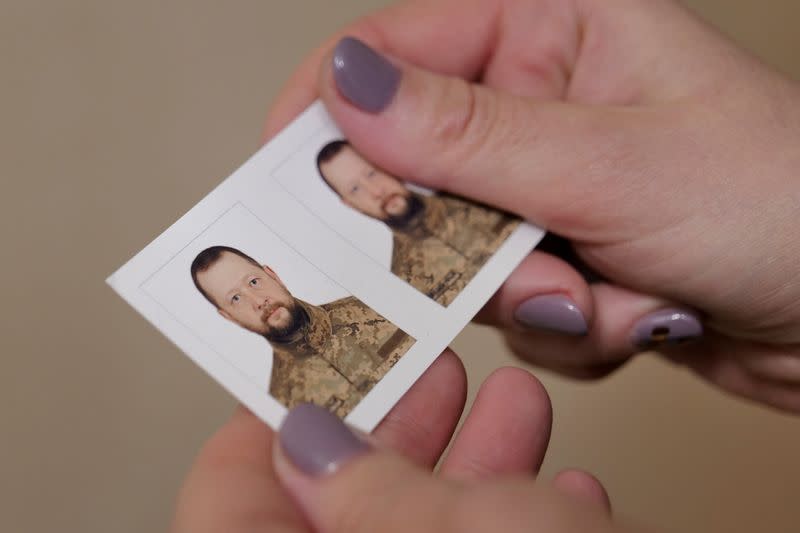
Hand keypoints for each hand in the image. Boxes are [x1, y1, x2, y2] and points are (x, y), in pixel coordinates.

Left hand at [171, 351, 608, 531]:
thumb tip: (305, 439)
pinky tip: (572, 489)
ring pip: (432, 526)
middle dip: (405, 426)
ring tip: (518, 398)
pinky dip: (530, 522)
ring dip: (484, 465)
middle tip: (441, 361)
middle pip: (344, 505)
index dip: (275, 416)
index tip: (326, 354)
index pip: (230, 498)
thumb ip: (361, 489)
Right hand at [263, 0, 799, 411]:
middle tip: (513, 267)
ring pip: (463, 251)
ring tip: (607, 297)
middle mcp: (544, 100)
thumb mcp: (610, 162)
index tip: (290, 176)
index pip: (399, 48)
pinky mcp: (566, 253)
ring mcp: (552, 184)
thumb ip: (467, 134)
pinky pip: (509, 301)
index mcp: (554, 26)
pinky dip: (562, 327)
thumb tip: (348, 87)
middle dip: (461, 242)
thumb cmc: (784, 204)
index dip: (333, 110)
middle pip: (422, 167)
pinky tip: (634, 316)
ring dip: (528, 295)